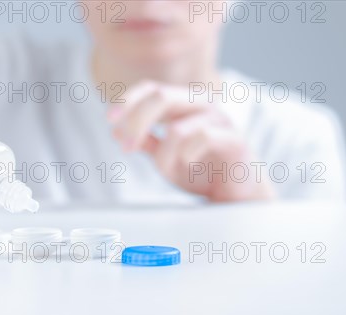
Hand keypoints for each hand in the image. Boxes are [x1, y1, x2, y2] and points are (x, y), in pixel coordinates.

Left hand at [108, 81, 274, 201]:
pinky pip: (201, 138)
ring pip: (177, 126)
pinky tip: (187, 163)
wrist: (236, 196)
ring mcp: (219, 119)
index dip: (127, 100)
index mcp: (183, 104)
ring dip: (163, 154)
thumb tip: (118, 132)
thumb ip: (146, 142)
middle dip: (136, 121)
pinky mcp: (234, 139)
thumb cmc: (201, 172)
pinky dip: (186, 154)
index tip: (109, 120)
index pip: (150, 88)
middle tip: (127, 147)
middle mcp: (201, 104)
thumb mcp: (164, 157)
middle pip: (160, 96)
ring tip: (166, 169)